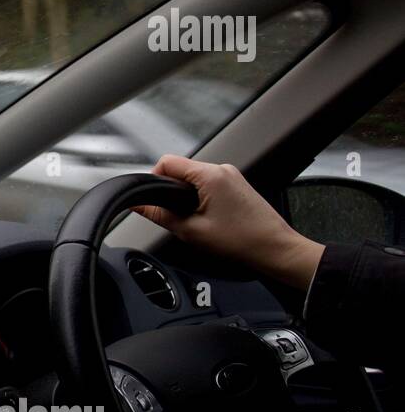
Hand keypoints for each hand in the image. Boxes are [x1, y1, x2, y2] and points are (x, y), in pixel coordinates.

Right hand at [136, 155, 324, 289]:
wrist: (275, 249)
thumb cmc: (241, 240)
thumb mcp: (191, 231)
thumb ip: (159, 215)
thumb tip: (137, 206)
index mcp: (210, 175)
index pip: (166, 162)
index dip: (153, 180)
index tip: (153, 200)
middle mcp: (222, 169)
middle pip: (180, 169)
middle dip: (171, 191)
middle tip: (176, 216)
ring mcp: (231, 175)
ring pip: (193, 178)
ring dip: (186, 196)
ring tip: (195, 220)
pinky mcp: (236, 184)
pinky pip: (208, 183)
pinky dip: (200, 198)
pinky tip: (208, 218)